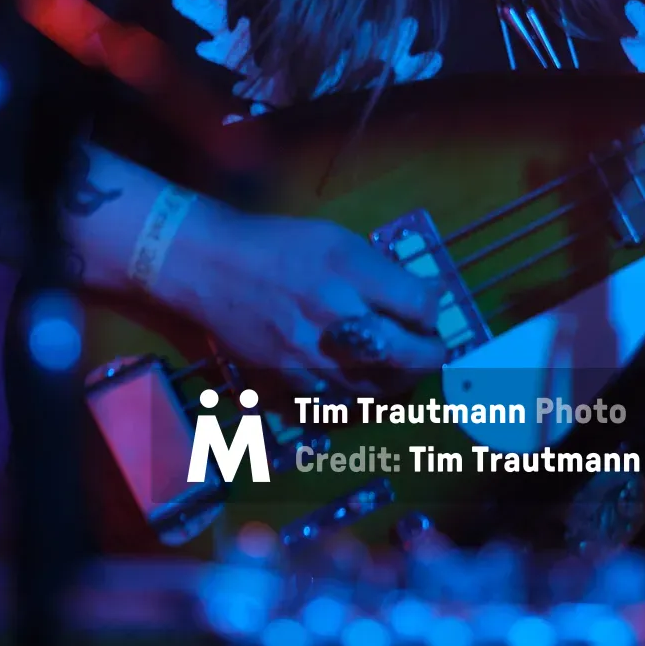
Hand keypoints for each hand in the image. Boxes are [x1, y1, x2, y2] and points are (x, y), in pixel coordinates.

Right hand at [157, 205, 445, 387]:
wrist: (211, 268)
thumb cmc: (278, 246)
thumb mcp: (336, 240)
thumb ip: (380, 271)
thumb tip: (421, 299)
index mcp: (348, 272)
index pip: (418, 305)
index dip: (433, 312)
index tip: (429, 312)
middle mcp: (332, 318)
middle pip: (406, 354)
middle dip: (430, 355)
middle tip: (433, 351)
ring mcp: (309, 356)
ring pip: (377, 389)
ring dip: (400, 383)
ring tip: (404, 371)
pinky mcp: (287, 381)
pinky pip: (338, 406)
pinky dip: (360, 400)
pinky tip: (366, 386)